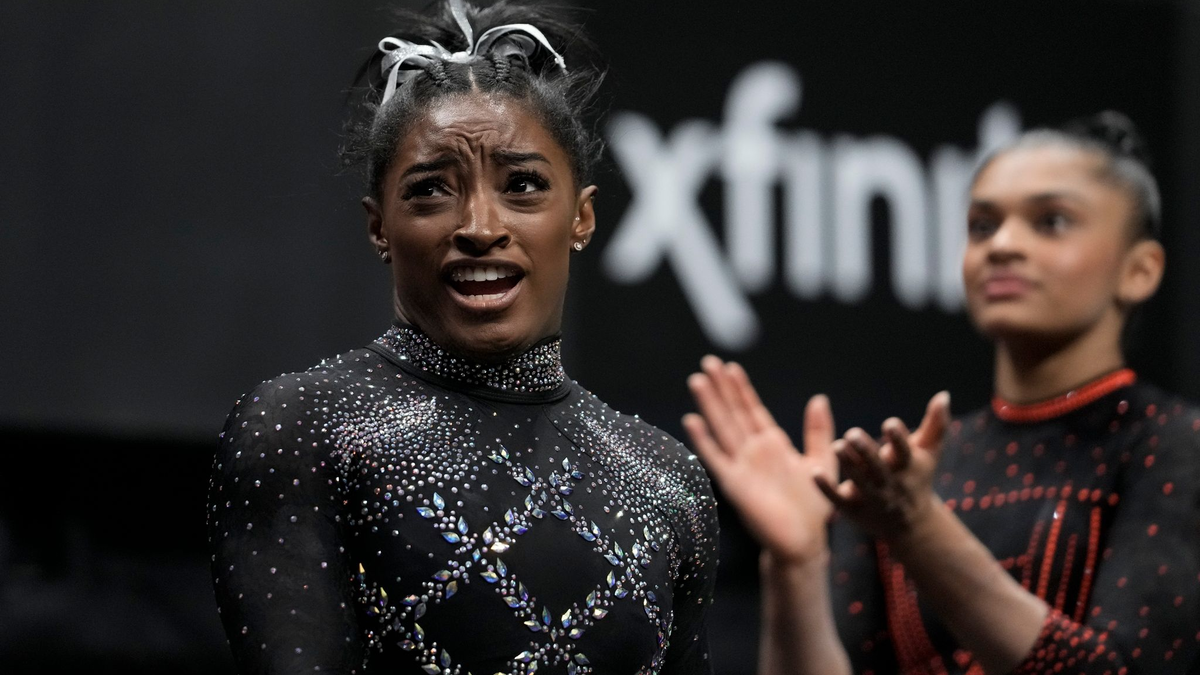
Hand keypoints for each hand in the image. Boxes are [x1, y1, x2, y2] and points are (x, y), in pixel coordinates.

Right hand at [684, 356, 837, 564]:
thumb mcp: (823, 461)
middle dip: (720, 388)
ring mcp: (742, 466)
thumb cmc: (814, 506)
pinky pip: (716, 459)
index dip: (741, 389)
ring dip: (709, 405)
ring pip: (722, 428)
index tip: (730, 367)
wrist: (805, 541)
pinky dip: (703, 440)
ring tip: (698, 380)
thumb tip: (818, 398)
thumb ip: (818, 431)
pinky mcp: (735, 485)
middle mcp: (753, 451)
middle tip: (708, 362)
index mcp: (772, 444)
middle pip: (733, 413)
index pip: (752, 410)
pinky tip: (691, 421)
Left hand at [817, 391, 950, 539]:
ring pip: (859, 482)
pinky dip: (827, 488)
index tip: (890, 424)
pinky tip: (814, 473)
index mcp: (907, 466)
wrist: (912, 525)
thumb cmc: (918, 477)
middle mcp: (890, 483)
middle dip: (866, 451)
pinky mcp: (854, 510)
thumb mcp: (929, 452)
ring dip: (848, 465)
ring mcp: (872, 498)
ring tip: (836, 446)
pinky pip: (838, 500)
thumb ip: (936, 424)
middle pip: (878, 467)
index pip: (904, 451)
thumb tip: (944, 394)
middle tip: (852, 433)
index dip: (898, 438)